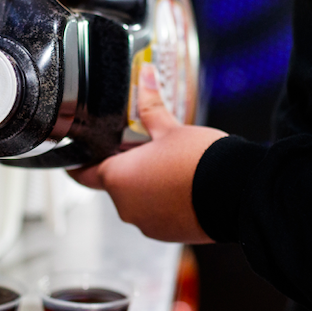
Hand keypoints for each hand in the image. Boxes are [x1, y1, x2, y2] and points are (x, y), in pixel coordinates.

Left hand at [69, 64, 227, 243]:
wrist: (236, 192)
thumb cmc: (200, 161)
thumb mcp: (171, 128)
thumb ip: (150, 105)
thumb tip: (144, 76)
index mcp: (118, 179)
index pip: (83, 174)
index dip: (78, 165)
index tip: (75, 160)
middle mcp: (126, 207)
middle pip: (117, 185)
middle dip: (129, 170)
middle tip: (146, 151)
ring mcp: (147, 224)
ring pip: (139, 201)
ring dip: (148, 188)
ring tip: (171, 169)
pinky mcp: (168, 234)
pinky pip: (158, 216)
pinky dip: (165, 203)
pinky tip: (183, 187)